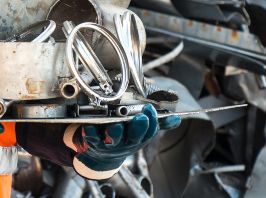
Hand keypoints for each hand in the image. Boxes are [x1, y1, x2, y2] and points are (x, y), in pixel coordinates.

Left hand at [65, 104, 179, 179]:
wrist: (102, 155)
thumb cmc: (124, 138)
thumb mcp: (141, 133)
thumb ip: (157, 124)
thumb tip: (176, 119)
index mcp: (138, 138)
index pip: (150, 131)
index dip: (152, 121)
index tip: (150, 109)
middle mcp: (126, 142)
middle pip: (134, 137)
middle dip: (138, 128)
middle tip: (140, 118)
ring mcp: (110, 144)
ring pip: (113, 139)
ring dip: (116, 132)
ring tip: (116, 124)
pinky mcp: (94, 143)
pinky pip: (91, 139)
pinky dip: (90, 133)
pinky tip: (89, 127)